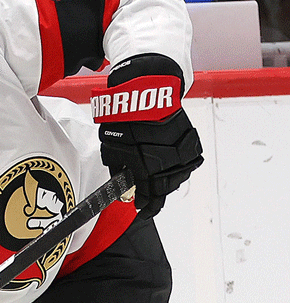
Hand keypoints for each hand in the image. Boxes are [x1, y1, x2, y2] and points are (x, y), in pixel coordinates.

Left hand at [94, 54, 202, 218]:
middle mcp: (169, 166)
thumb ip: (118, 168)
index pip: (151, 199)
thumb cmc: (124, 119)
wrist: (146, 92)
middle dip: (155, 194)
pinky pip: (186, 160)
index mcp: (148, 171)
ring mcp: (182, 154)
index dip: (146, 207)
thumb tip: (121, 181)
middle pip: (165, 189)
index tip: (141, 210)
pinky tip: (168, 162)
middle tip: (147, 196)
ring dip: (166, 179)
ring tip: (156, 178)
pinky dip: (177, 163)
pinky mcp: (190, 141)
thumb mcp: (112, 147)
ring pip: (177, 176)